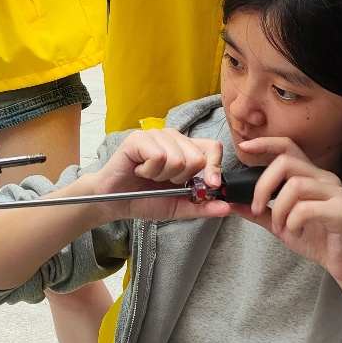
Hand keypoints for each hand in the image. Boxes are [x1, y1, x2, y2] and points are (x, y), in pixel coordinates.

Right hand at [86, 129, 229, 222]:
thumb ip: (202, 206)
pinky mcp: (139, 138)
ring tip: (150, 177)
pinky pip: (159, 156)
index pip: (213, 148)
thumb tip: (226, 207)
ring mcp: (156, 135)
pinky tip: (140, 171)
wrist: (115, 202)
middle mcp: (173, 138)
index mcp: (186, 150)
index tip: (210, 185)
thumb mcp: (178, 207)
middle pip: (196, 157)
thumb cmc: (144, 200)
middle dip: (182, 179)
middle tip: (164, 182)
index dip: (214, 167)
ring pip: (178, 158)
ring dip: (163, 176)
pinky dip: (150, 171)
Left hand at [231, 138, 341, 282]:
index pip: (289, 148)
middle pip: (287, 163)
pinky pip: (306, 208)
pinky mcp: (340, 211)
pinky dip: (293, 221)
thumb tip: (232, 202)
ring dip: (278, 209)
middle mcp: (325, 179)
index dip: (266, 143)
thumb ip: (259, 212)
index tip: (245, 147)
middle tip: (256, 208)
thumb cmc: (317, 240)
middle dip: (263, 186)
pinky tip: (296, 231)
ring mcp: (335, 193)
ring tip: (280, 226)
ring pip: (295, 186)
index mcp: (311, 176)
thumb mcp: (280, 224)